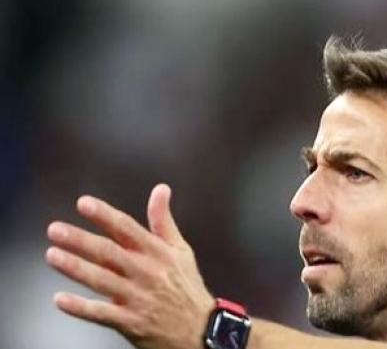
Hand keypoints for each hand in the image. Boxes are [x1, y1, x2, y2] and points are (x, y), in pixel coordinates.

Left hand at [46, 184, 215, 348]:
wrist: (200, 329)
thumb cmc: (186, 287)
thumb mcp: (181, 251)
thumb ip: (164, 220)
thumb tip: (161, 189)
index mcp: (157, 252)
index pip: (128, 229)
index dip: (105, 216)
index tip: (84, 204)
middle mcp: (146, 272)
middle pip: (109, 253)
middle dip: (81, 240)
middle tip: (55, 230)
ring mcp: (137, 297)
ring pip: (102, 280)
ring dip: (76, 267)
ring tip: (52, 255)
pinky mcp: (130, 321)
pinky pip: (101, 313)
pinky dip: (80, 307)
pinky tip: (60, 299)